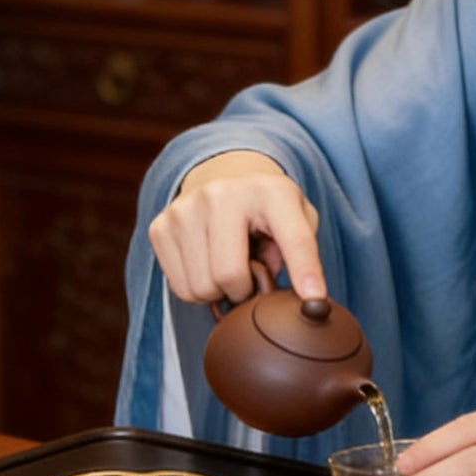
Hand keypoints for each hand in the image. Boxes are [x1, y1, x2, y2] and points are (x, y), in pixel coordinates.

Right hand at [148, 150, 325, 304]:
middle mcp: (220, 194)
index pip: (294, 240)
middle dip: (244, 291)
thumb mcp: (297, 217)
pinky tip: (207, 262)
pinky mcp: (159, 227)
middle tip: (251, 277)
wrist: (224, 173)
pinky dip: (197, 288)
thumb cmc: (267, 206)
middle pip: (229, 276)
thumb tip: (291, 297)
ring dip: (219, 291)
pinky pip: (180, 288)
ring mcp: (184, 209)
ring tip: (230, 265)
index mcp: (269, 191)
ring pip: (200, 288)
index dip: (305, 273)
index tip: (316, 302)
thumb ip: (302, 254)